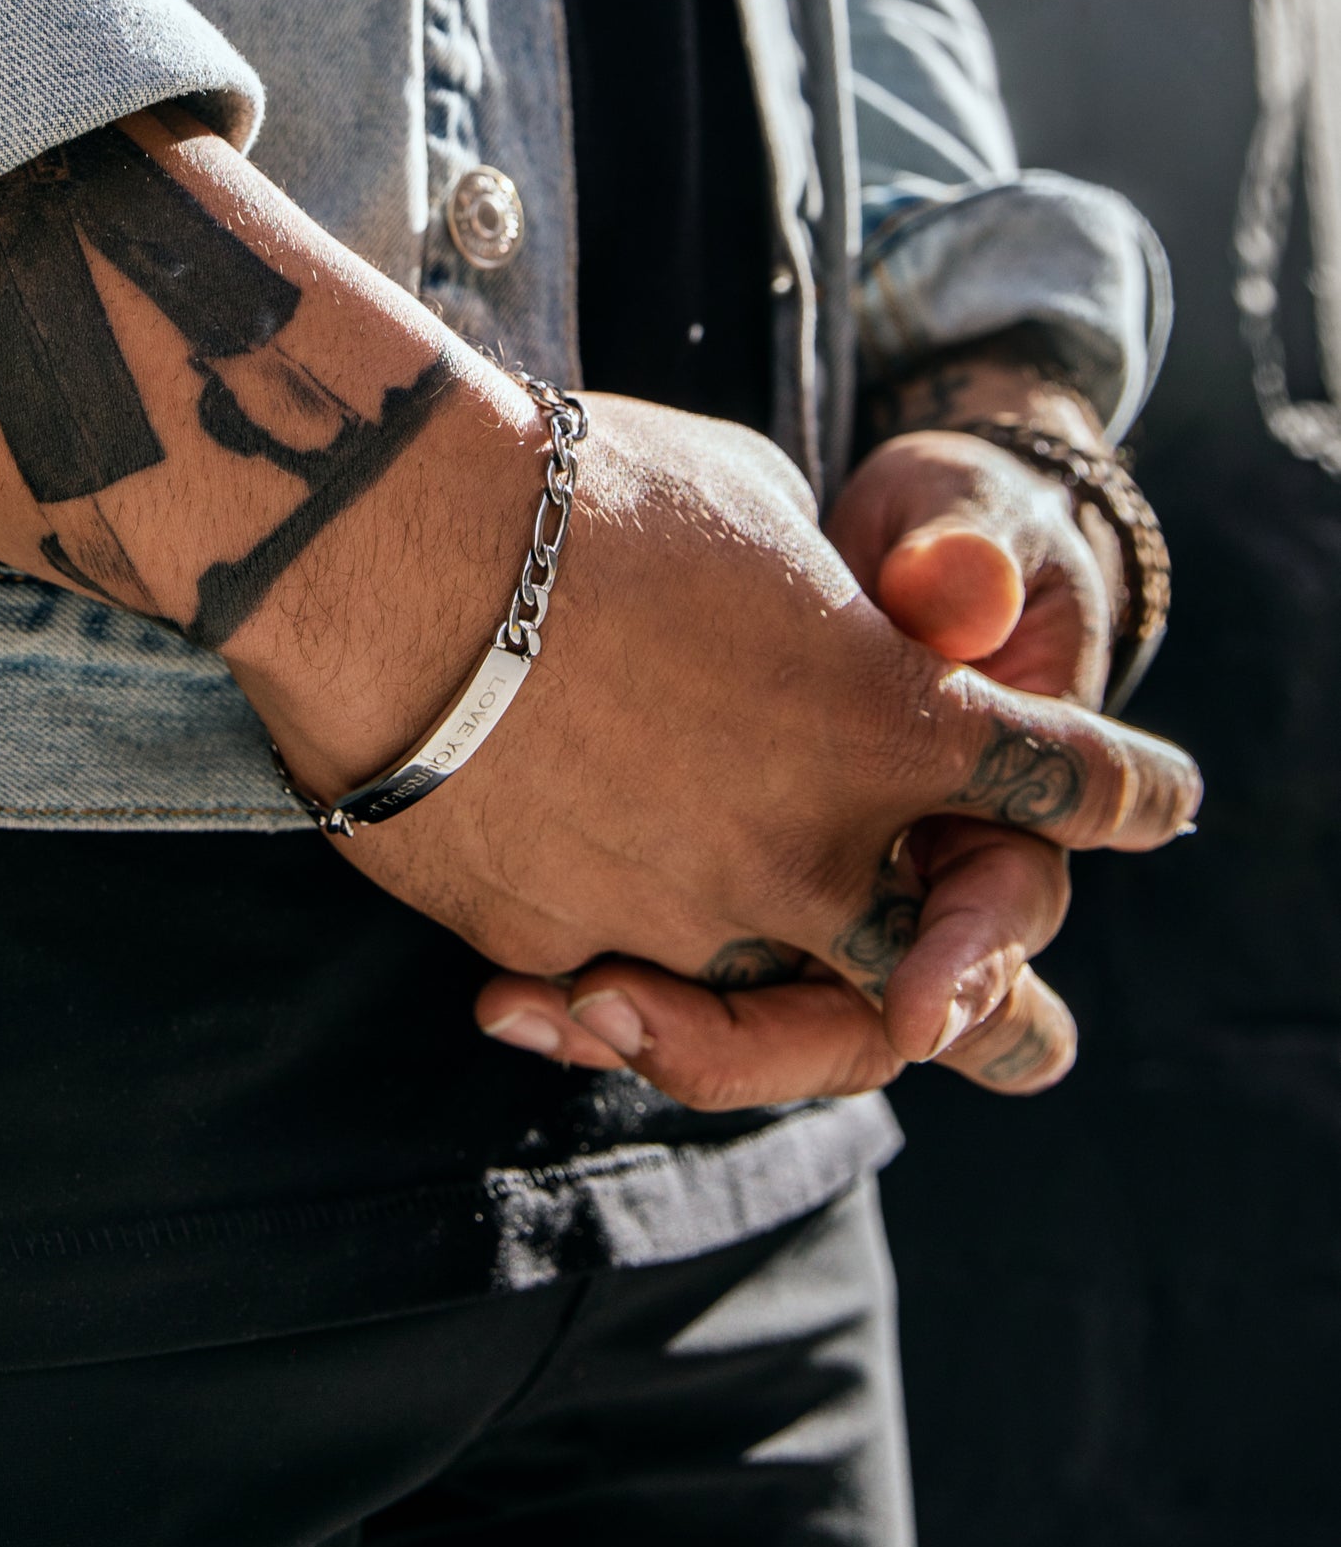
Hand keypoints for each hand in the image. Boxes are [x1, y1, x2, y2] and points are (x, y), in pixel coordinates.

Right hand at [247, 392, 1199, 1111]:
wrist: (393, 555)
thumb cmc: (587, 496)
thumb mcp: (752, 505)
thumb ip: (824, 598)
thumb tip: (821, 625)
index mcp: (894, 724)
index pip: (1064, 784)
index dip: (1123, 795)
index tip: (1152, 804)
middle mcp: (813, 850)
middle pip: (958, 981)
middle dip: (1000, 1004)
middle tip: (1025, 1036)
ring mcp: (688, 919)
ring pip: (781, 1029)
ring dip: (808, 1040)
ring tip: (812, 1050)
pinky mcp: (560, 952)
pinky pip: (618, 998)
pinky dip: (615, 994)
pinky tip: (593, 989)